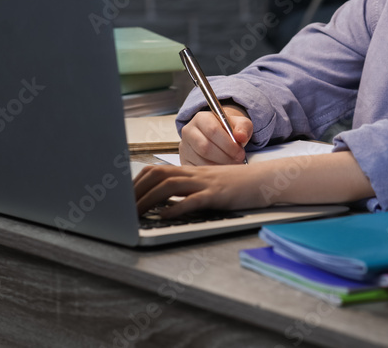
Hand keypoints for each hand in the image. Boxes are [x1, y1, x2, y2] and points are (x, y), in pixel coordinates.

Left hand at [133, 164, 266, 215]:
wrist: (265, 180)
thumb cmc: (237, 186)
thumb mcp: (208, 185)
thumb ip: (188, 191)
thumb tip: (164, 204)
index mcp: (191, 171)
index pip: (156, 170)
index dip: (137, 183)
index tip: (124, 197)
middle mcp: (195, 174)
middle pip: (157, 175)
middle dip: (136, 191)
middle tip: (122, 208)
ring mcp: (206, 183)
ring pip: (170, 185)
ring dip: (149, 200)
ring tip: (136, 214)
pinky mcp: (218, 195)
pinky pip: (194, 199)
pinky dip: (177, 207)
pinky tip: (166, 215)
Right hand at [179, 104, 252, 165]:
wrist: (217, 134)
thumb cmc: (228, 129)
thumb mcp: (239, 123)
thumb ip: (243, 127)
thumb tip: (241, 137)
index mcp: (201, 118)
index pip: (212, 130)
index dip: (228, 144)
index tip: (240, 153)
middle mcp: (189, 131)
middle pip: (205, 147)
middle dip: (225, 157)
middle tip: (238, 161)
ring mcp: (185, 147)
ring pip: (201, 160)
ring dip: (220, 166)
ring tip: (232, 165)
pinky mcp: (184, 161)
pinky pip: (197, 169)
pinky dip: (212, 172)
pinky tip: (222, 169)